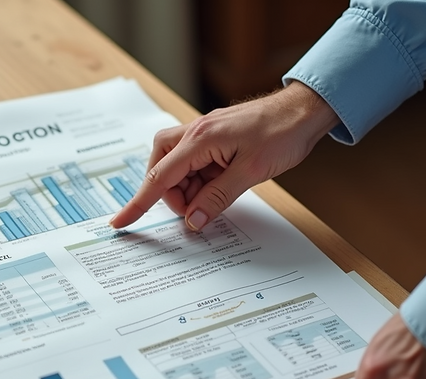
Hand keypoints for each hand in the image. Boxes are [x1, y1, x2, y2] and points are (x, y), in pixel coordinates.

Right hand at [109, 82, 338, 229]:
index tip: (120, 222)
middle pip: (161, 168)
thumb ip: (217, 198)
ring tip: (215, 197)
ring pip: (177, 167)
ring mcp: (204, 134)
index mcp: (199, 139)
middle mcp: (195, 133)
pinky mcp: (214, 139)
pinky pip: (195, 164)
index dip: (138, 203)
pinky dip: (201, 181)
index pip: (158, 177)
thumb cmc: (282, 132)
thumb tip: (193, 220)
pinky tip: (220, 187)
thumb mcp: (250, 172)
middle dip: (171, 194)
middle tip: (195, 211)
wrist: (304, 110)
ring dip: (189, 189)